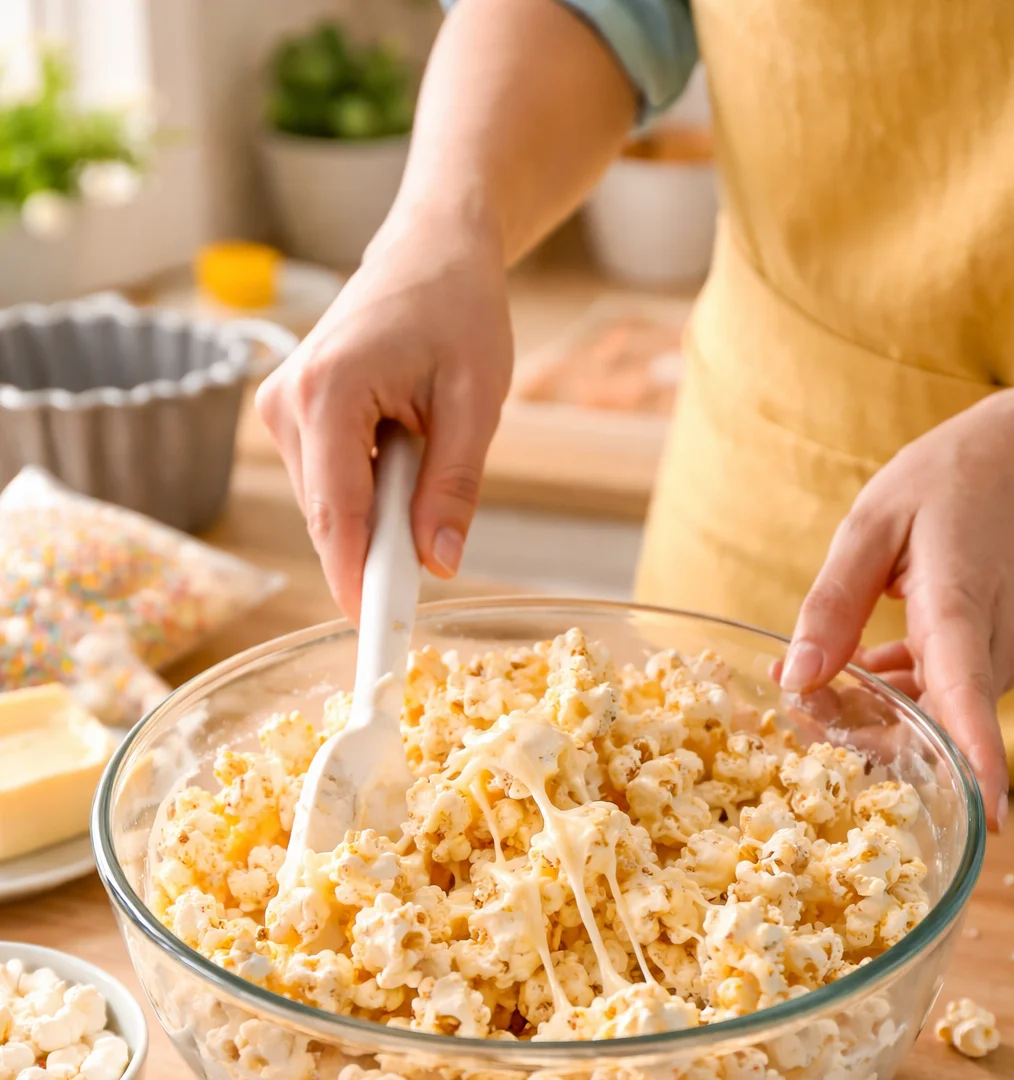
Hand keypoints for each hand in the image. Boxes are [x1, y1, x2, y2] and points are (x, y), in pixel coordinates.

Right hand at [255, 208, 513, 620]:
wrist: (432, 250)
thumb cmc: (458, 310)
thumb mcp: (477, 401)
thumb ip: (454, 486)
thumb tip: (439, 564)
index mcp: (328, 392)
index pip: (338, 516)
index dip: (358, 582)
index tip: (377, 637)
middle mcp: (286, 404)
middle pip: (330, 520)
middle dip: (380, 546)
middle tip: (438, 541)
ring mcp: (279, 410)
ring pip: (329, 508)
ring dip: (379, 510)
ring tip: (425, 449)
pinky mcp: (288, 416)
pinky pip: (328, 485)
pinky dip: (368, 490)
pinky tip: (401, 447)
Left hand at [782, 388, 1013, 829]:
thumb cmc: (948, 477)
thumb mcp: (872, 525)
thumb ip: (832, 604)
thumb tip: (795, 680)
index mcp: (961, 608)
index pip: (971, 698)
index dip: (976, 759)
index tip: (986, 815)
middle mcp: (994, 645)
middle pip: (935, 726)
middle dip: (865, 737)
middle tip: (798, 710)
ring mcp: (1001, 654)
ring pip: (936, 715)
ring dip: (876, 714)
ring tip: (815, 685)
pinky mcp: (993, 655)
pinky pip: (943, 695)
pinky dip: (898, 692)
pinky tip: (855, 670)